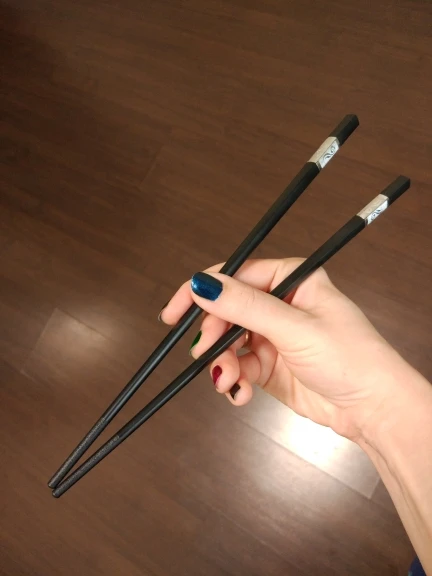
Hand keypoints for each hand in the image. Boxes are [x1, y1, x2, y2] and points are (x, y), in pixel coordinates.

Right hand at [161, 258, 409, 441]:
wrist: (373, 408)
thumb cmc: (352, 358)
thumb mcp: (294, 328)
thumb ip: (246, 306)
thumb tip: (204, 285)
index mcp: (291, 279)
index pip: (235, 276)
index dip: (201, 292)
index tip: (175, 312)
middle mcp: (279, 304)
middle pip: (226, 312)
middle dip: (213, 337)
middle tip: (206, 354)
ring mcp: (273, 336)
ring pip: (228, 343)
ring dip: (222, 364)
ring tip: (230, 382)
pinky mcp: (269, 365)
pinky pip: (237, 368)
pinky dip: (234, 381)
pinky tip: (240, 393)